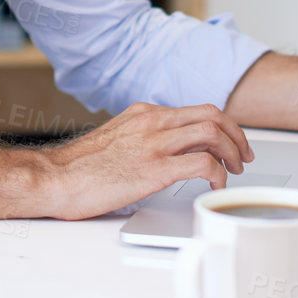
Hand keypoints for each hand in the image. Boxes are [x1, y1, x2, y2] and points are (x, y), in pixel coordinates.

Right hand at [40, 102, 253, 219]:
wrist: (54, 178)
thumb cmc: (79, 168)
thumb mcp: (117, 139)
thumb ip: (142, 139)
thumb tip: (165, 154)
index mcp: (144, 113)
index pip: (197, 110)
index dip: (223, 126)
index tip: (231, 143)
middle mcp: (152, 122)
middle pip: (213, 115)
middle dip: (237, 136)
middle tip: (243, 157)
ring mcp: (154, 143)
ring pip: (213, 133)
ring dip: (233, 153)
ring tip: (233, 172)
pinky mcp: (154, 169)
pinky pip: (202, 163)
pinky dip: (218, 174)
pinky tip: (214, 187)